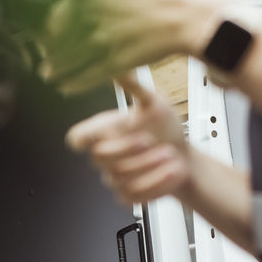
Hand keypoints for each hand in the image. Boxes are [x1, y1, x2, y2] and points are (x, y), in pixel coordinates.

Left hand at [40, 0, 220, 94]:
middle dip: (49, 50)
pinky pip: (90, 75)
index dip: (50, 26)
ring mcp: (107, 39)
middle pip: (61, 37)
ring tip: (50, 75)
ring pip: (72, 58)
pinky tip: (68, 87)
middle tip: (44, 57)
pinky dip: (76, 83)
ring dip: (57, 69)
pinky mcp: (118, 61)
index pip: (61, 10)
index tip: (46, 33)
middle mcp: (98, 14)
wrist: (189, 19)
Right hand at [66, 73, 193, 206]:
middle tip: (152, 141)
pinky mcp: (127, 196)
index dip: (83, 138)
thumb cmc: (165, 129)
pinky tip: (171, 171)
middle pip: (100, 157)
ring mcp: (113, 178)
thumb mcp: (153, 104)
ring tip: (170, 155)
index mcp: (104, 132)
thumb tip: (117, 65)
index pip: (76, 139)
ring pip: (120, 177)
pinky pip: (134, 194)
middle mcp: (104, 156)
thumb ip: (134, 87)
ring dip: (149, 166)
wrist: (184, 156)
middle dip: (129, 150)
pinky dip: (157, 183)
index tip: (110, 130)